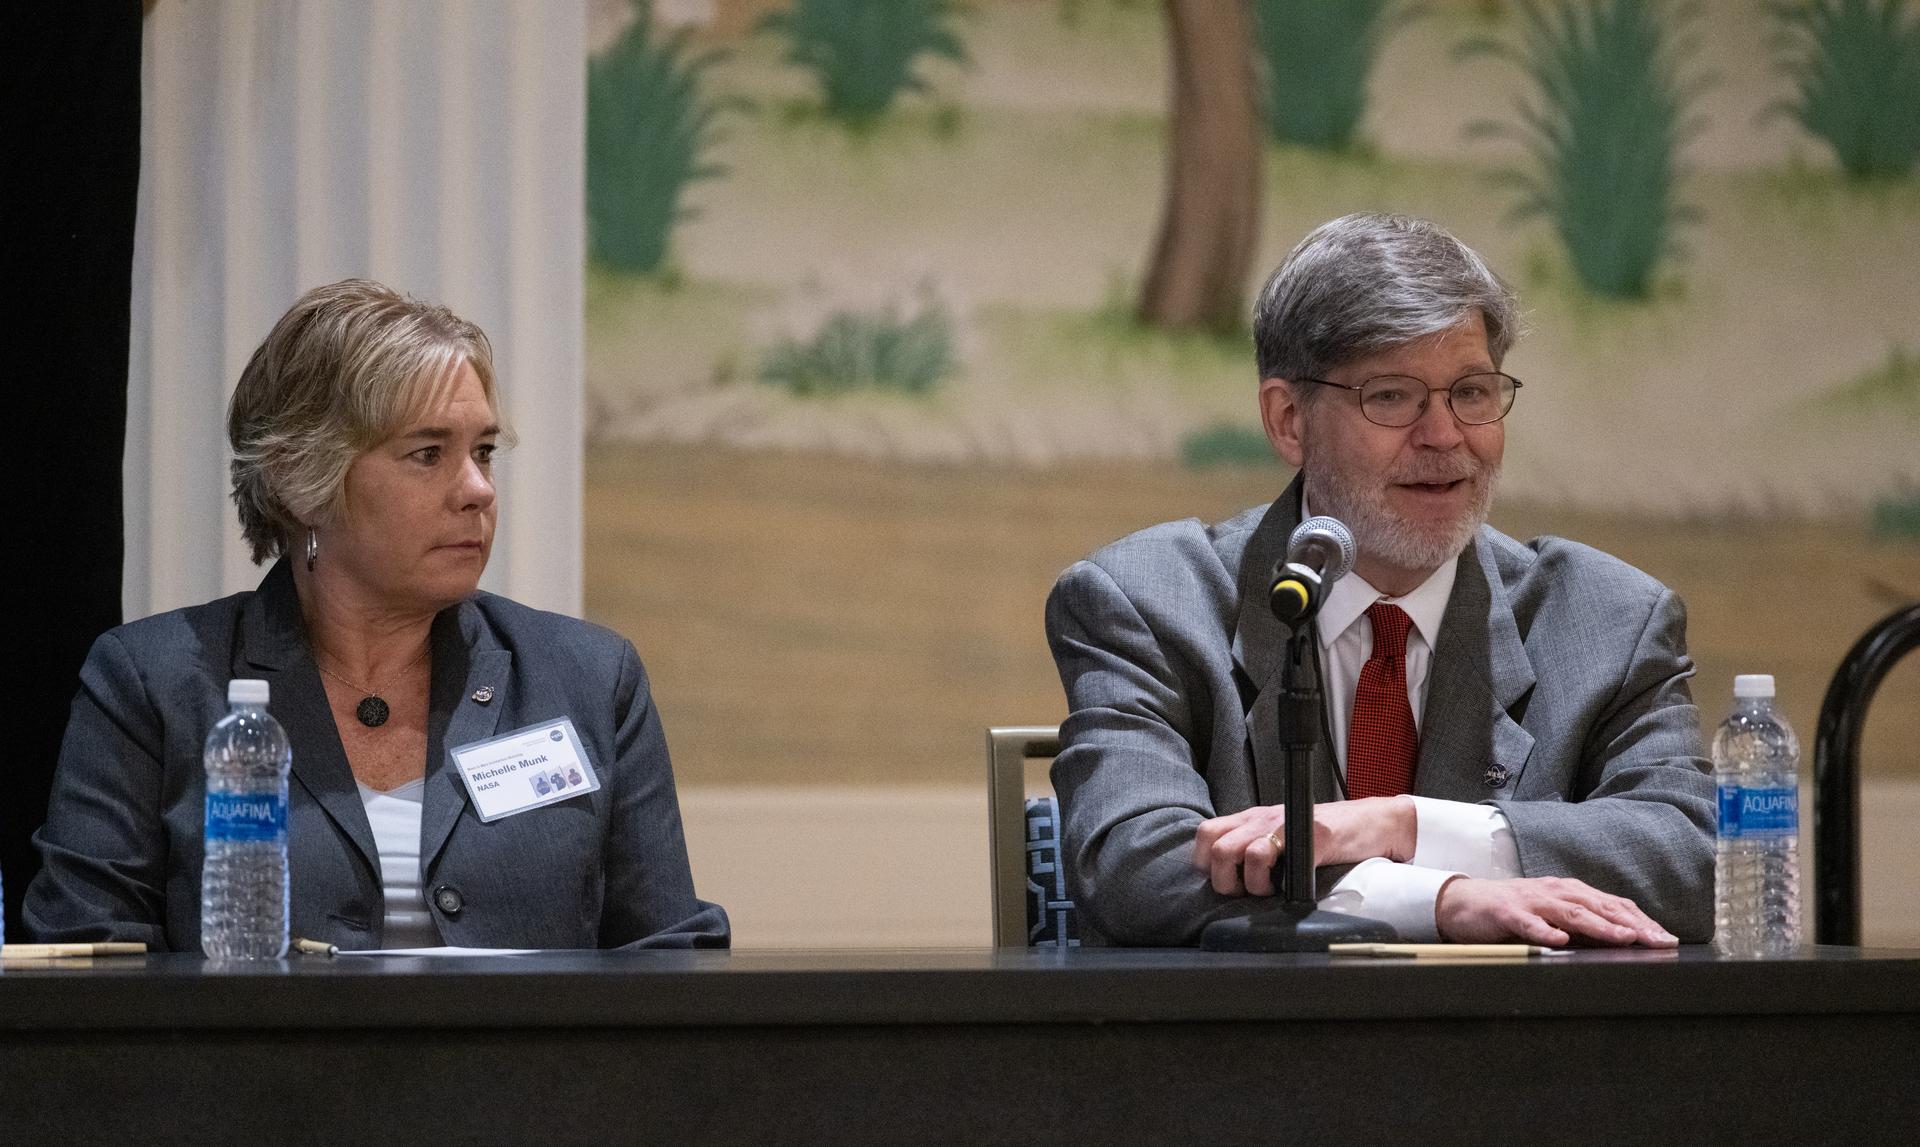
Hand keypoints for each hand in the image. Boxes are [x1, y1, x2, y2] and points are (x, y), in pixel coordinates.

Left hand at [1191, 797, 1416, 895]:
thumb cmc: (1328, 833)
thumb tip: (1228, 877)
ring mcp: (1288, 826)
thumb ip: (1255, 847)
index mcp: (1253, 819)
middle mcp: (1264, 819)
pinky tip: (1291, 887)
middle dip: (1224, 880)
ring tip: (1269, 891)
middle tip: (1245, 893)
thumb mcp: (1282, 835)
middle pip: (1216, 847)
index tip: (1223, 882)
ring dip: (1251, 883)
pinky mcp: (1315, 838)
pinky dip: (1280, 881)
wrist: (1375, 822)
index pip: (1206, 834)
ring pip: (1243, 853)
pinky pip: (1283, 857)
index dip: (1204, 864)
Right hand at [1434, 876, 1678, 947]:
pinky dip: (1544, 932)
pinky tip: (1558, 941)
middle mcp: (1556, 892)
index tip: (1666, 939)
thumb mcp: (1553, 918)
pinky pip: (1528, 923)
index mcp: (1570, 893)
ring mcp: (1532, 901)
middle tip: (1659, 941)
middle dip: (1632, 924)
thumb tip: (1623, 943)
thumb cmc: (1513, 912)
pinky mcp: (1507, 913)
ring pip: (1570, 913)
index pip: (1613, 905)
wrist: (1464, 902)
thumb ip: (1583, 928)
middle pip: (1600, 907)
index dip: (1642, 921)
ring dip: (1599, 926)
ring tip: (1623, 938)